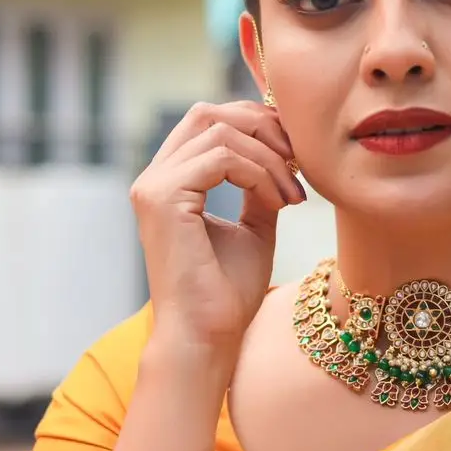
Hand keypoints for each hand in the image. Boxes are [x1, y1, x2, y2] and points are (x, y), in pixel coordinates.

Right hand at [131, 101, 304, 358]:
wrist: (209, 337)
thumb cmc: (228, 294)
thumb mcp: (254, 228)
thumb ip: (260, 188)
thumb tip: (283, 154)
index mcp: (170, 183)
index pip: (208, 122)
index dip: (256, 125)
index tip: (295, 157)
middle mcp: (154, 178)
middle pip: (209, 113)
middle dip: (262, 128)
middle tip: (298, 162)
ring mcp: (153, 186)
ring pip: (219, 130)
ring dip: (269, 158)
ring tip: (292, 196)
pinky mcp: (162, 198)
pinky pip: (221, 157)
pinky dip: (259, 174)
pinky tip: (279, 204)